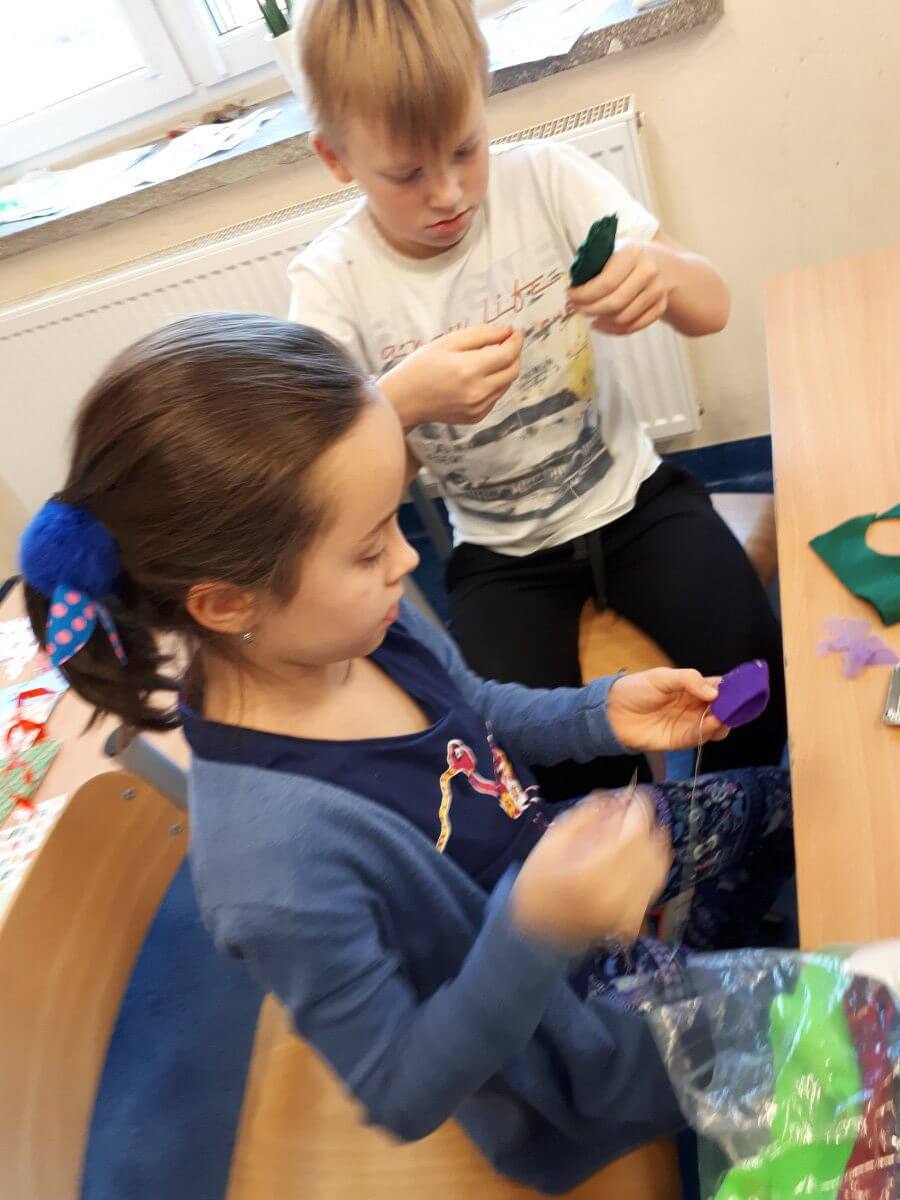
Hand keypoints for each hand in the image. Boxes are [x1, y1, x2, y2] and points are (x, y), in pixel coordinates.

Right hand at [381, 324, 524, 428]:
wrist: (404, 400)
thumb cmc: (421, 366)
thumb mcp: (448, 342)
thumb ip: (481, 335)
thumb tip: (507, 331)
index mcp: (469, 370)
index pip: (508, 354)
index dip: (516, 341)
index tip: (516, 331)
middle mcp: (477, 392)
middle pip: (513, 371)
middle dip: (514, 354)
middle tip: (505, 343)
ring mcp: (478, 408)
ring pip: (506, 385)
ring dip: (504, 369)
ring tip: (487, 359)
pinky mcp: (476, 417)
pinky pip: (495, 397)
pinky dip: (493, 384)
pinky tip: (476, 378)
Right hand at [512, 789, 670, 949]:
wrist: (533, 935)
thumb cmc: (536, 885)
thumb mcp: (549, 844)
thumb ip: (583, 818)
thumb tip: (612, 799)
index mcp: (593, 871)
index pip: (634, 831)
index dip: (639, 808)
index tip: (632, 796)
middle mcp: (617, 893)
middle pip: (651, 847)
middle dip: (644, 824)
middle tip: (627, 815)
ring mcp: (628, 910)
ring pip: (658, 866)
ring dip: (651, 844)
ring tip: (633, 835)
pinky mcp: (632, 919)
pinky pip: (653, 886)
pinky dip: (649, 867)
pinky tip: (634, 860)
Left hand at [568, 239, 669, 335]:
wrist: (660, 262)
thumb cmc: (627, 258)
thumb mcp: (613, 250)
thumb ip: (595, 264)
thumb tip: (573, 283)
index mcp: (633, 254)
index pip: (606, 283)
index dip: (584, 295)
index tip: (571, 296)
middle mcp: (648, 272)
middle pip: (614, 303)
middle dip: (590, 309)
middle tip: (577, 308)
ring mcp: (657, 291)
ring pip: (623, 318)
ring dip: (601, 320)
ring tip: (589, 315)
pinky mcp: (660, 307)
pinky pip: (633, 327)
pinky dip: (614, 330)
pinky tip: (601, 324)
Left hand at [607, 669, 727, 751]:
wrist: (614, 712)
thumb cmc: (637, 690)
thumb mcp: (662, 677)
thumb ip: (689, 680)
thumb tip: (715, 693)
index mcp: (694, 687)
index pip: (720, 688)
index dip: (733, 689)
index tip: (745, 689)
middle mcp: (696, 706)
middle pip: (724, 708)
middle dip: (733, 707)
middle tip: (737, 705)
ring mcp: (691, 723)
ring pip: (718, 725)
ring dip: (725, 721)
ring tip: (724, 714)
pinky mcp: (682, 740)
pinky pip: (701, 737)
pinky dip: (711, 731)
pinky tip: (714, 723)